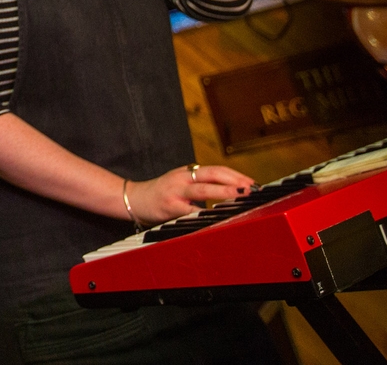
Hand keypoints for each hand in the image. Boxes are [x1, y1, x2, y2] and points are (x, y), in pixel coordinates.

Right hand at [126, 164, 252, 225]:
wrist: (134, 199)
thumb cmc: (161, 193)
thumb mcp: (180, 182)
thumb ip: (201, 184)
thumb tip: (230, 191)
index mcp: (187, 172)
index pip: (216, 170)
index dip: (234, 175)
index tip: (252, 183)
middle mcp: (182, 179)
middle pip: (211, 174)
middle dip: (233, 180)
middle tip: (251, 187)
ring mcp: (176, 192)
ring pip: (202, 189)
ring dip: (223, 191)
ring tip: (239, 193)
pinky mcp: (169, 207)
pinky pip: (190, 211)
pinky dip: (204, 213)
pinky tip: (216, 215)